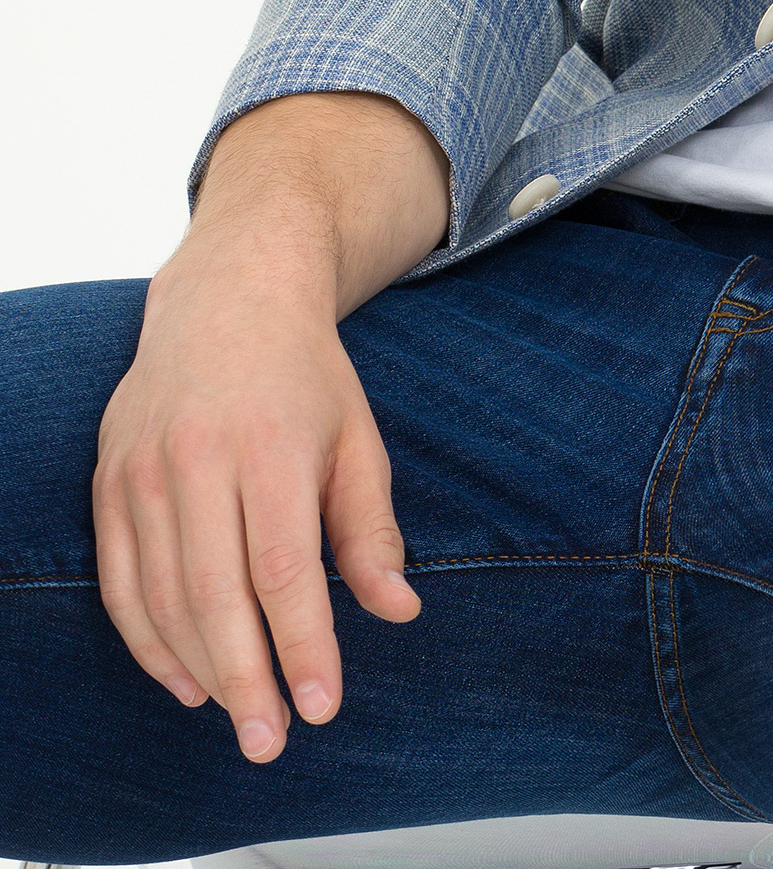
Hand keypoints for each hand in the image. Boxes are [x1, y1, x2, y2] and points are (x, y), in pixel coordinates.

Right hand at [92, 231, 419, 761]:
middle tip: (272, 741)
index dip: (303, 646)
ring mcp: (142, 471)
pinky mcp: (108, 482)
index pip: (283, 570)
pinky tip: (187, 679)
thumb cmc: (305, 376)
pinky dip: (148, 642)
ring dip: (199, 669)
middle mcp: (198, 459)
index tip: (323, 706)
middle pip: (215, 596)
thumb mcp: (357, 438)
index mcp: (270, 445)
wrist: (228, 297)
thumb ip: (372, 528)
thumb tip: (398, 610)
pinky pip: (119, 584)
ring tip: (239, 716)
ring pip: (160, 598)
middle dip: (246, 679)